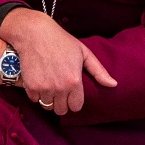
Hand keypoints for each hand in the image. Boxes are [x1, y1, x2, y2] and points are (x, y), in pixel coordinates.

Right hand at [0, 8, 117, 114]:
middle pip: (61, 110)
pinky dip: (36, 94)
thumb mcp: (84, 53)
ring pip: (48, 106)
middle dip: (61, 103)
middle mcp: (59, 88)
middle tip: (60, 90)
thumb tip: (113, 84)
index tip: (71, 93)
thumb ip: (99, 71)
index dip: (74, 101)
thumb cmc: (61, 41)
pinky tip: (39, 82)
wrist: (34, 34)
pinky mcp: (30, 87)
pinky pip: (35, 100)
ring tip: (49, 85)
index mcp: (74, 82)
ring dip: (49, 99)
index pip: (76, 107)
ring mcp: (44, 88)